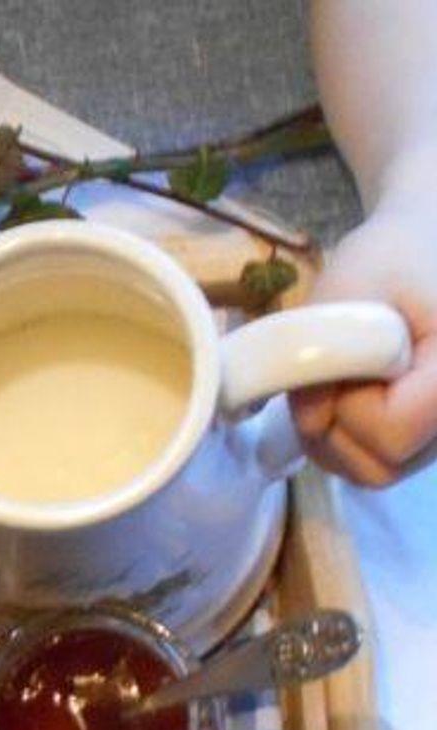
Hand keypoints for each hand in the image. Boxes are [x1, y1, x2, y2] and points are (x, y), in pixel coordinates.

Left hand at [291, 200, 436, 485]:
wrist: (428, 248)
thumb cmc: (393, 259)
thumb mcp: (349, 287)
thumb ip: (324, 351)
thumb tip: (313, 416)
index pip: (393, 430)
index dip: (348, 406)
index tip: (341, 364)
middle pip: (383, 465)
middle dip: (335, 426)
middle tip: (332, 374)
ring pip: (378, 472)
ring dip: (334, 438)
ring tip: (340, 382)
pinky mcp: (432, 439)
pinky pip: (381, 465)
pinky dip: (348, 442)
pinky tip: (348, 398)